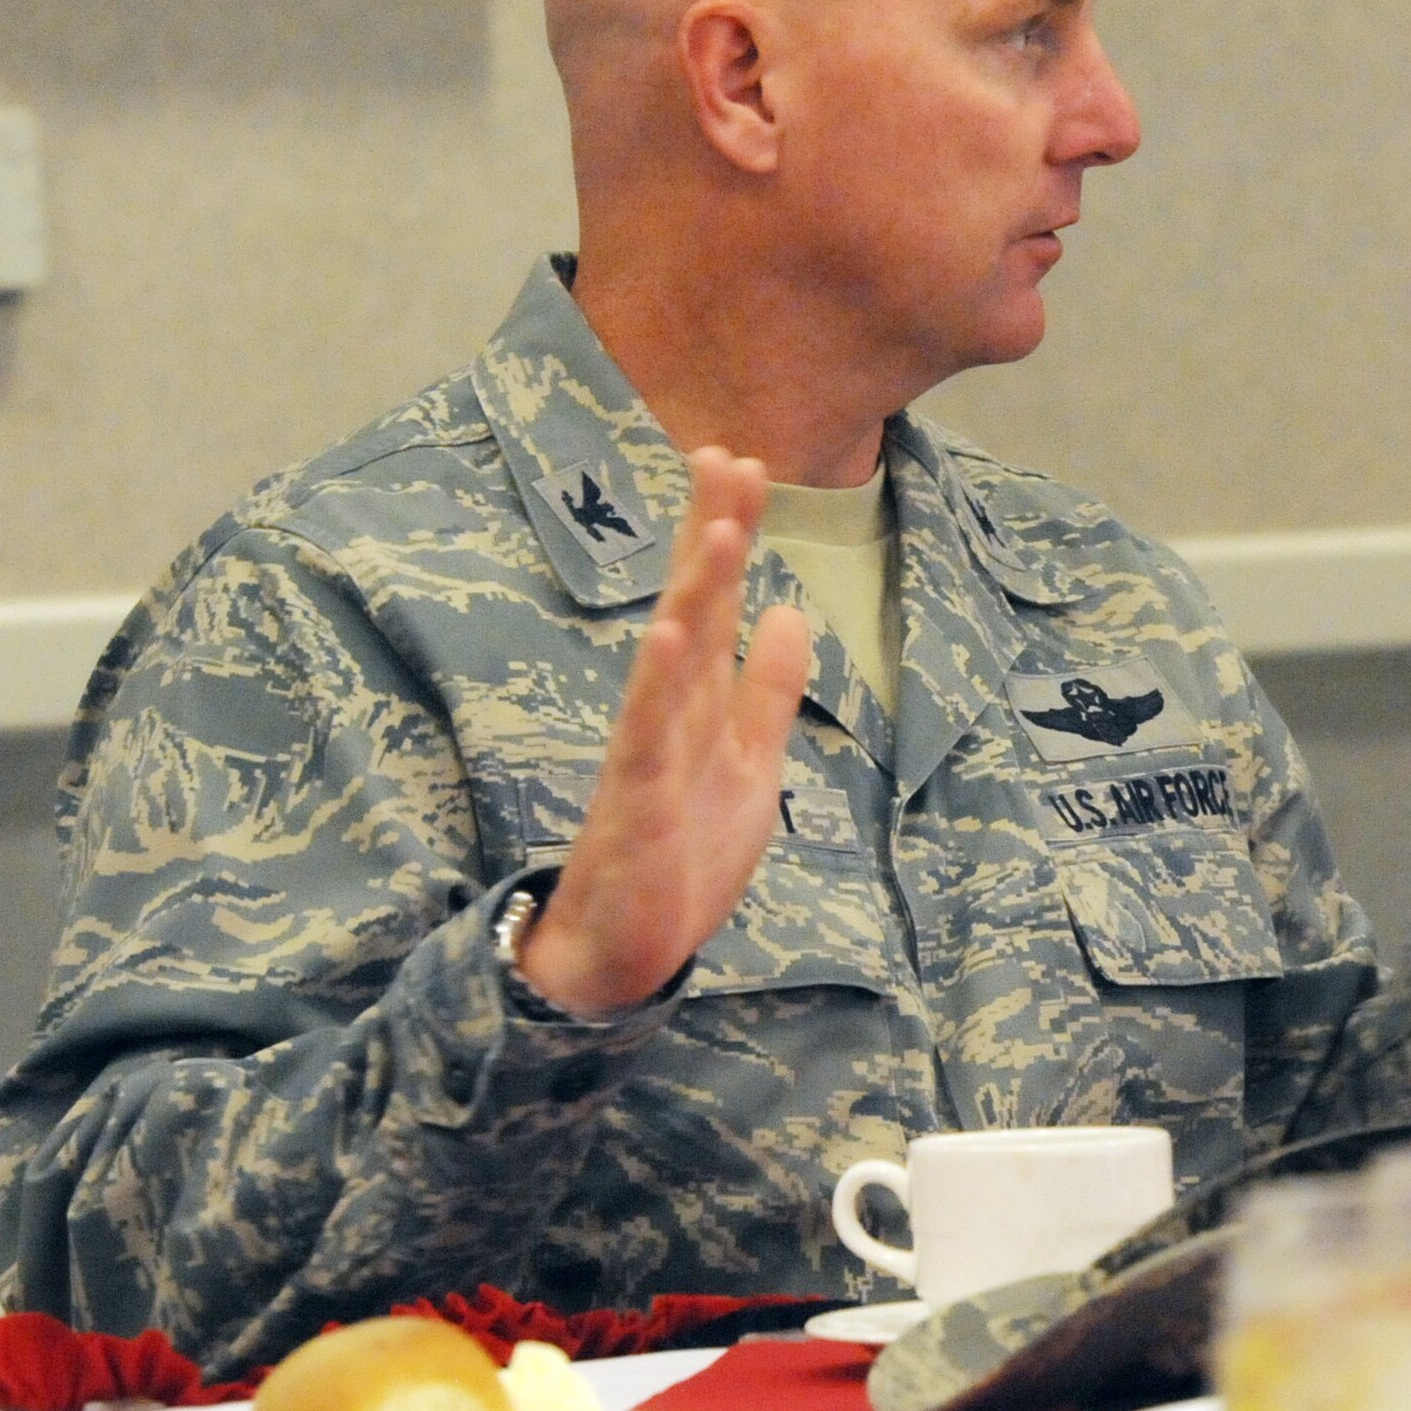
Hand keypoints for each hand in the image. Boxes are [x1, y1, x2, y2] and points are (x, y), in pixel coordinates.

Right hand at [516, 447, 811, 1014]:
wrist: (625, 953)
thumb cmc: (681, 857)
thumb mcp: (750, 766)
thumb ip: (764, 692)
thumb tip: (786, 612)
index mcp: (698, 703)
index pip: (714, 602)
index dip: (727, 535)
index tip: (743, 464)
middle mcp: (669, 713)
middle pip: (691, 608)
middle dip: (710, 535)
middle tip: (725, 457)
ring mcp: (649, 754)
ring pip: (673, 661)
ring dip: (692, 593)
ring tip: (717, 529)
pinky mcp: (637, 803)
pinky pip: (645, 735)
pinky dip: (657, 684)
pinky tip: (669, 633)